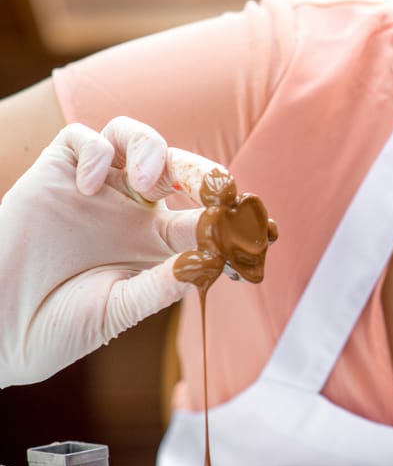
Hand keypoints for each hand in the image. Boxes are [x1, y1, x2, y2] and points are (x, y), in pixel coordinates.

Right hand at [0, 117, 226, 387]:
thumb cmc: (55, 327)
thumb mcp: (119, 309)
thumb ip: (163, 284)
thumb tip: (214, 260)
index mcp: (156, 243)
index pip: (208, 217)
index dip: (237, 219)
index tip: (264, 232)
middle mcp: (131, 210)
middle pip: (180, 170)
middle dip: (206, 174)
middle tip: (219, 191)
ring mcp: (95, 191)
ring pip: (137, 138)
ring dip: (155, 150)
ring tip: (152, 184)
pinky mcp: (55, 177)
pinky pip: (84, 139)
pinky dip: (95, 152)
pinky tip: (91, 186)